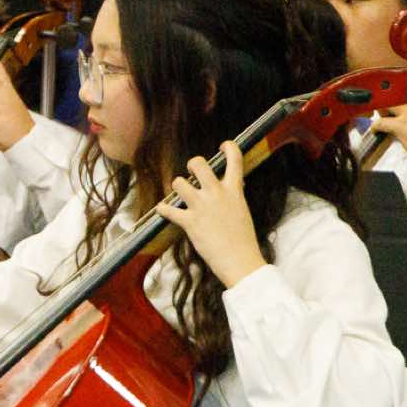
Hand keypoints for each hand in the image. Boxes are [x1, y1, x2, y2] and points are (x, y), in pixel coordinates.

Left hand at [154, 143, 267, 287]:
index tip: (224, 145)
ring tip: (181, 197)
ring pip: (178, 182)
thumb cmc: (243, 240)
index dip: (229, 147)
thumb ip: (232, 197)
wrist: (241, 261)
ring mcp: (202, 206)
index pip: (235, 160)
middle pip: (197, 163)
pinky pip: (167, 208)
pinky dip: (163, 209)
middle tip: (192, 174)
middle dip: (192, 164)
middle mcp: (217, 193)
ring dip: (177, 188)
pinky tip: (165, 210)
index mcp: (234, 191)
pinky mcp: (189, 221)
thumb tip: (227, 189)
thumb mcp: (242, 211)